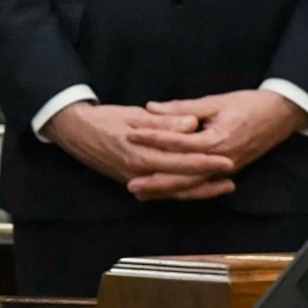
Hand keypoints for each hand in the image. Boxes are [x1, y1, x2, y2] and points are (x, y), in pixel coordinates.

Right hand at [46, 101, 238, 203]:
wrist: (75, 132)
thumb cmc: (104, 119)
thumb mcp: (134, 115)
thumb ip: (164, 122)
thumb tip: (191, 124)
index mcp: (141, 155)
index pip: (181, 161)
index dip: (206, 162)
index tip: (228, 159)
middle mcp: (140, 174)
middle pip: (181, 182)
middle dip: (208, 181)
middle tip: (232, 177)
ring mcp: (136, 181)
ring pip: (174, 191)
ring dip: (200, 191)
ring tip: (224, 187)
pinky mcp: (134, 182)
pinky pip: (163, 192)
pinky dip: (182, 191)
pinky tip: (197, 189)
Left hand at [136, 89, 307, 176]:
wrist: (283, 114)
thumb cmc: (250, 104)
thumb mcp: (215, 102)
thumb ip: (182, 108)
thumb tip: (151, 108)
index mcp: (216, 140)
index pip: (177, 143)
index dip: (152, 138)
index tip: (130, 135)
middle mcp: (221, 160)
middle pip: (183, 176)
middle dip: (155, 181)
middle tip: (130, 184)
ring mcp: (225, 169)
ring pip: (191, 185)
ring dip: (165, 190)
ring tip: (141, 192)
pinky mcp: (227, 171)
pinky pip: (201, 184)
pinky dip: (182, 188)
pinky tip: (165, 191)